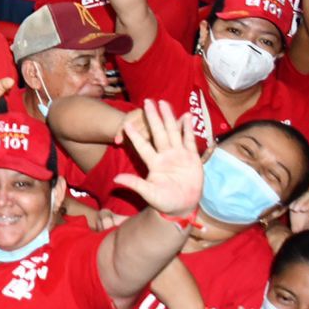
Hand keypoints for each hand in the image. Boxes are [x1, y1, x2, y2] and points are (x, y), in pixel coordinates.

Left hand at [116, 100, 204, 219]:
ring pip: (173, 132)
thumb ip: (135, 184)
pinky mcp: (192, 158)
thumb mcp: (149, 193)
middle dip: (153, 117)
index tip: (126, 123)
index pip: (142, 146)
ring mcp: (179, 155)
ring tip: (164, 103)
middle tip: (147, 101)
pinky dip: (188, 129)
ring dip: (169, 118)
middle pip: (158, 132)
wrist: (182, 207)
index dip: (135, 135)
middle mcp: (165, 155)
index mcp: (154, 163)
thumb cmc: (164, 201)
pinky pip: (189, 140)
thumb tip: (116, 179)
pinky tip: (186, 116)